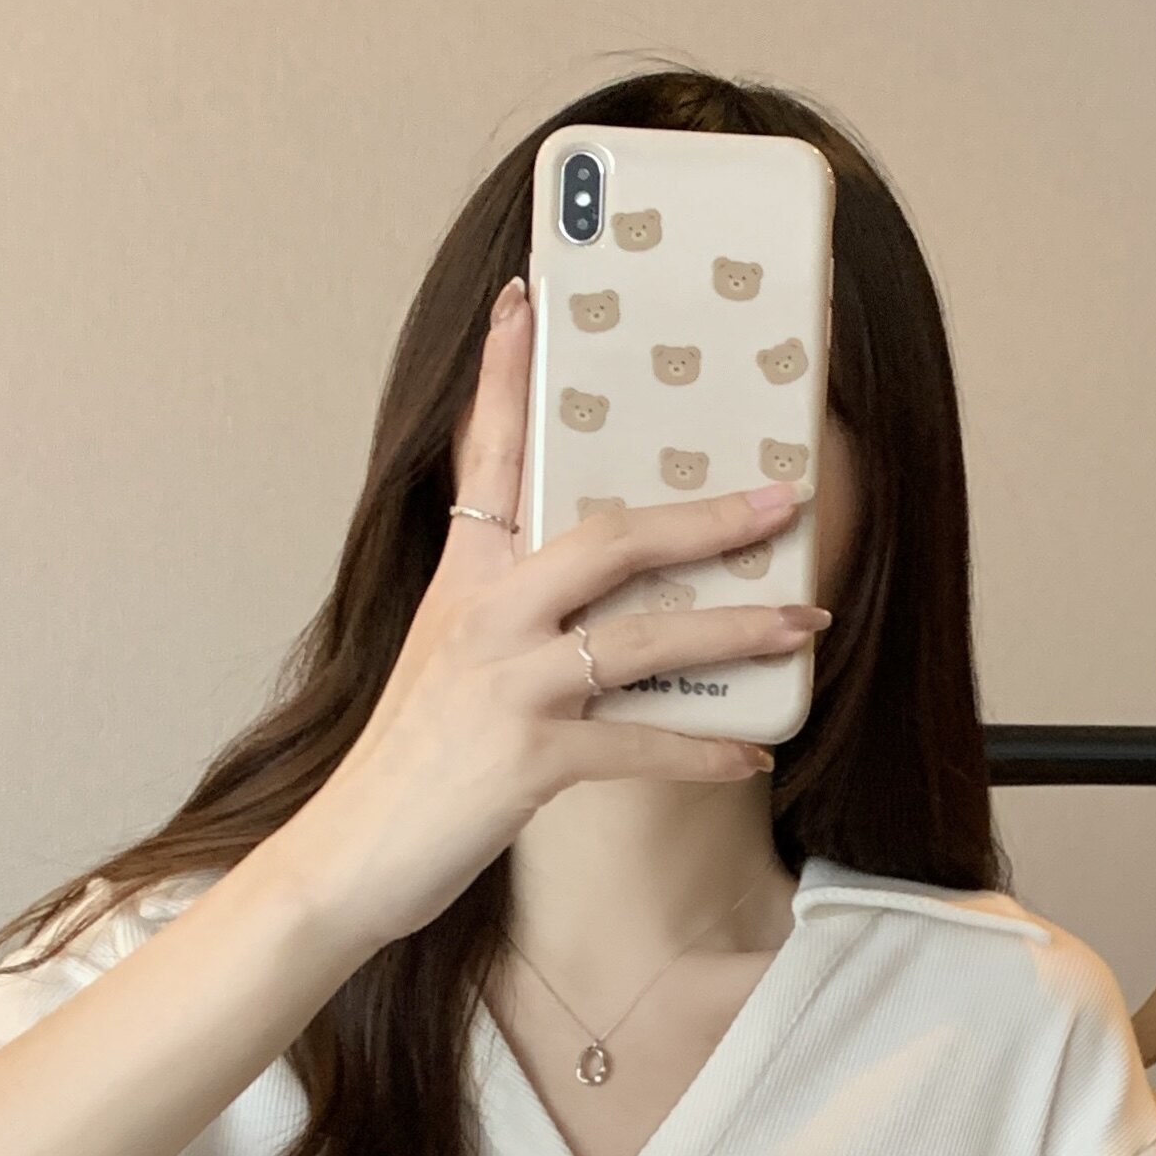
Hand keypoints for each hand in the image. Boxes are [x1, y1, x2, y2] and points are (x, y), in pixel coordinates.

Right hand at [269, 273, 827, 957]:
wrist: (347, 857)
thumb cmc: (412, 768)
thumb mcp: (449, 666)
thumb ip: (510, 619)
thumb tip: (592, 604)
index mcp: (463, 581)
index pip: (484, 456)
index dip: (505, 375)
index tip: (528, 298)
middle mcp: (485, 618)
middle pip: (607, 538)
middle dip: (704, 516)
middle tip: (782, 499)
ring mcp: (507, 685)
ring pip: (644, 637)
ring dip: (737, 628)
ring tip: (807, 620)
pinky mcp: (528, 760)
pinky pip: (642, 747)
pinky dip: (705, 752)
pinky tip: (754, 754)